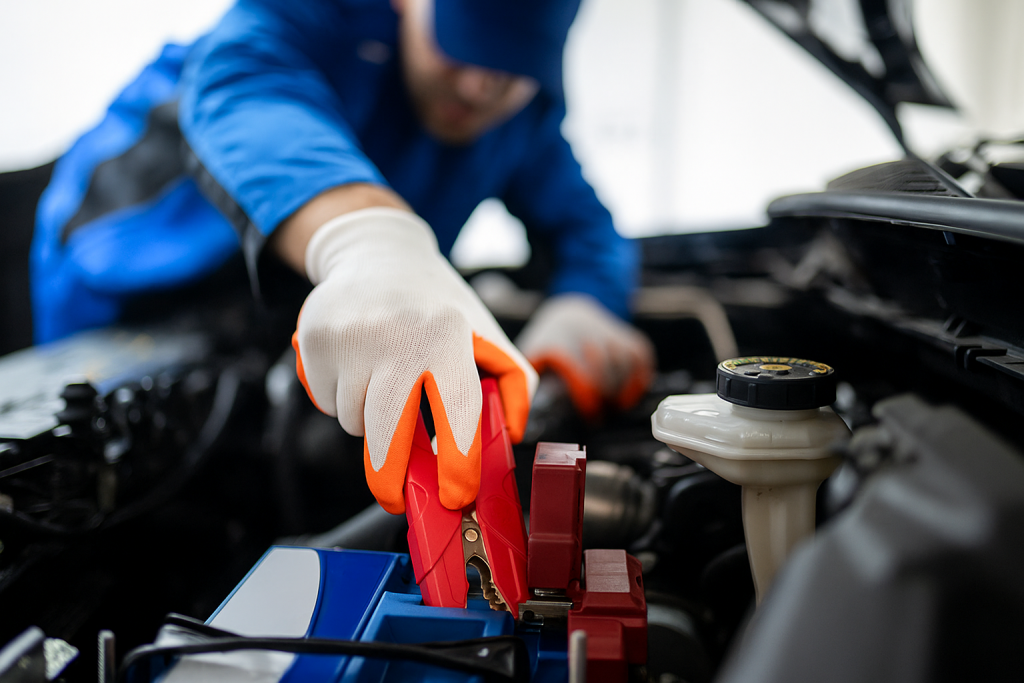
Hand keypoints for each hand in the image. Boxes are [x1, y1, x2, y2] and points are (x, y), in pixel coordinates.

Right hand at [292, 208, 536, 513]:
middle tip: (396, 496)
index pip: (456, 411)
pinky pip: (326, 404)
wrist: (377, 252)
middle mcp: (396, 335)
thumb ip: (513, 384)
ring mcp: (350, 338)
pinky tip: (358, 368)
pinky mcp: (314, 341)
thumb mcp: (486, 332)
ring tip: (384, 383)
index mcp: (446, 334)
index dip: (457, 462)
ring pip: (354, 422)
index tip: (456, 493)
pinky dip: (342, 400)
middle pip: (387, 432)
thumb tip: (507, 435)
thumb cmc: (437, 305)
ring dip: (370, 422)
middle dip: (390, 477)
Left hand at [515, 294, 653, 419]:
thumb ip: (527, 386)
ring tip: (619, 405)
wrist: (567, 312)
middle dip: (608, 397)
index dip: (590, 400)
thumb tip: (523, 418)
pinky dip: (642, 372)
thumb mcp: (529, 361)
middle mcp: (585, 334)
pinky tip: (635, 389)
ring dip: (627, 387)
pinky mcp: (623, 333)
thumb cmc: (545, 344)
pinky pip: (640, 353)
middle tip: (605, 414)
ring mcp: (606, 331)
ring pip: (626, 361)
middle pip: (606, 371)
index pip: (581, 376)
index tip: (592, 416)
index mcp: (559, 344)